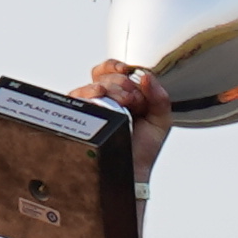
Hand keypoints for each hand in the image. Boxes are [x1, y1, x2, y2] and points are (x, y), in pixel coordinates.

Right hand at [73, 64, 175, 178]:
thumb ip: (159, 96)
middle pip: (103, 76)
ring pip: (92, 86)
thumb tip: (145, 75)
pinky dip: (88, 94)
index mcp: (122, 94)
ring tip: (124, 102)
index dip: (117, 66)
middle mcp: (104, 100)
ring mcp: (91, 110)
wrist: (132, 171)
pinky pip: (77, 99)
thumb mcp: (160, 119)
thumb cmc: (144, 148)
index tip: (126, 70)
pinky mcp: (81, 120)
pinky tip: (99, 96)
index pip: (112, 70)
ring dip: (110, 88)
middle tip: (132, 99)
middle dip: (120, 82)